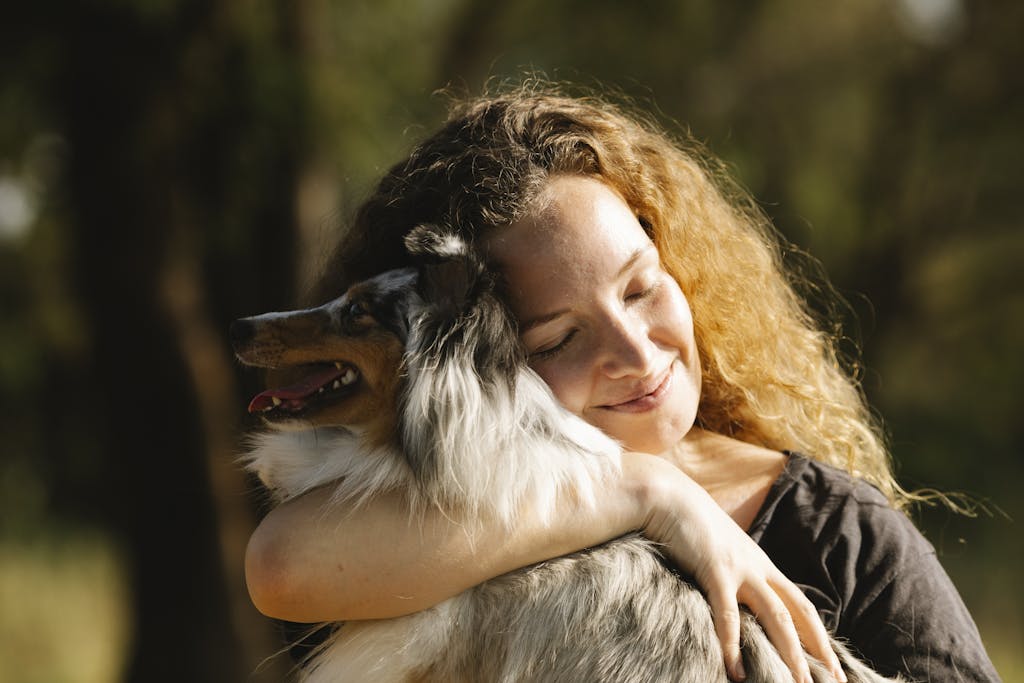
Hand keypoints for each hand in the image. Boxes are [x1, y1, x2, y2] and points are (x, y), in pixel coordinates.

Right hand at [626, 452, 845, 682]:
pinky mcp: (715, 571)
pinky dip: (732, 645)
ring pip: (776, 617)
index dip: (819, 637)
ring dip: (789, 654)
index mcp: (762, 566)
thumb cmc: (689, 525)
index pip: (801, 606)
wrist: (668, 496)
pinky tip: (735, 671)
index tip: (832, 666)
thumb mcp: (720, 551)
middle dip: (818, 651)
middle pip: (799, 614)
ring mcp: (740, 569)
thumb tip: (734, 601)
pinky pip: (728, 615)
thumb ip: (733, 574)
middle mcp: (759, 568)